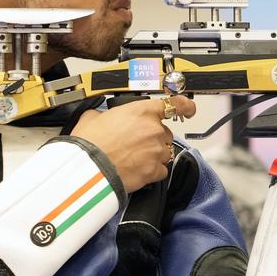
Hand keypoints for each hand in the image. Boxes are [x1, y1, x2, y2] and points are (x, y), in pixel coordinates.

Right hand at [71, 96, 195, 192]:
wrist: (87, 170)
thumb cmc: (89, 145)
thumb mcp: (93, 118)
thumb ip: (105, 114)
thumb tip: (102, 116)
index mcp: (142, 112)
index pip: (175, 104)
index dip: (185, 106)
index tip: (188, 109)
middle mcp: (154, 130)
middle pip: (165, 133)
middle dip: (153, 138)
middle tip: (134, 144)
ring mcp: (157, 151)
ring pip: (164, 152)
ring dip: (153, 155)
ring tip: (132, 158)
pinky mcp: (154, 170)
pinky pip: (161, 170)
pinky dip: (152, 171)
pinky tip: (137, 169)